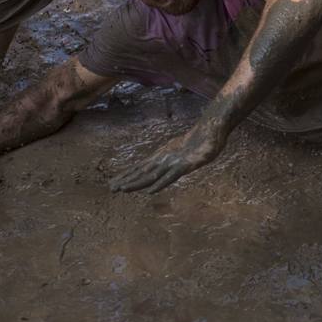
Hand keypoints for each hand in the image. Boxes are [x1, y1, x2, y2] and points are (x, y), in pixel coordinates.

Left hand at [109, 121, 226, 193]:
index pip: (140, 167)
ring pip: (151, 175)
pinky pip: (170, 176)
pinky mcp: (185, 165)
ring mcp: (173, 162)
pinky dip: (159, 183)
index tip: (114, 183)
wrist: (210, 129)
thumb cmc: (198, 141)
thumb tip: (163, 165)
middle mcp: (163, 158)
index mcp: (161, 155)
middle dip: (126, 180)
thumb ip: (172, 159)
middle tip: (110, 188)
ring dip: (137, 182)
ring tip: (122, 189)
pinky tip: (150, 191)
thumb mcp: (181, 151)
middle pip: (142, 172)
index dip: (127, 176)